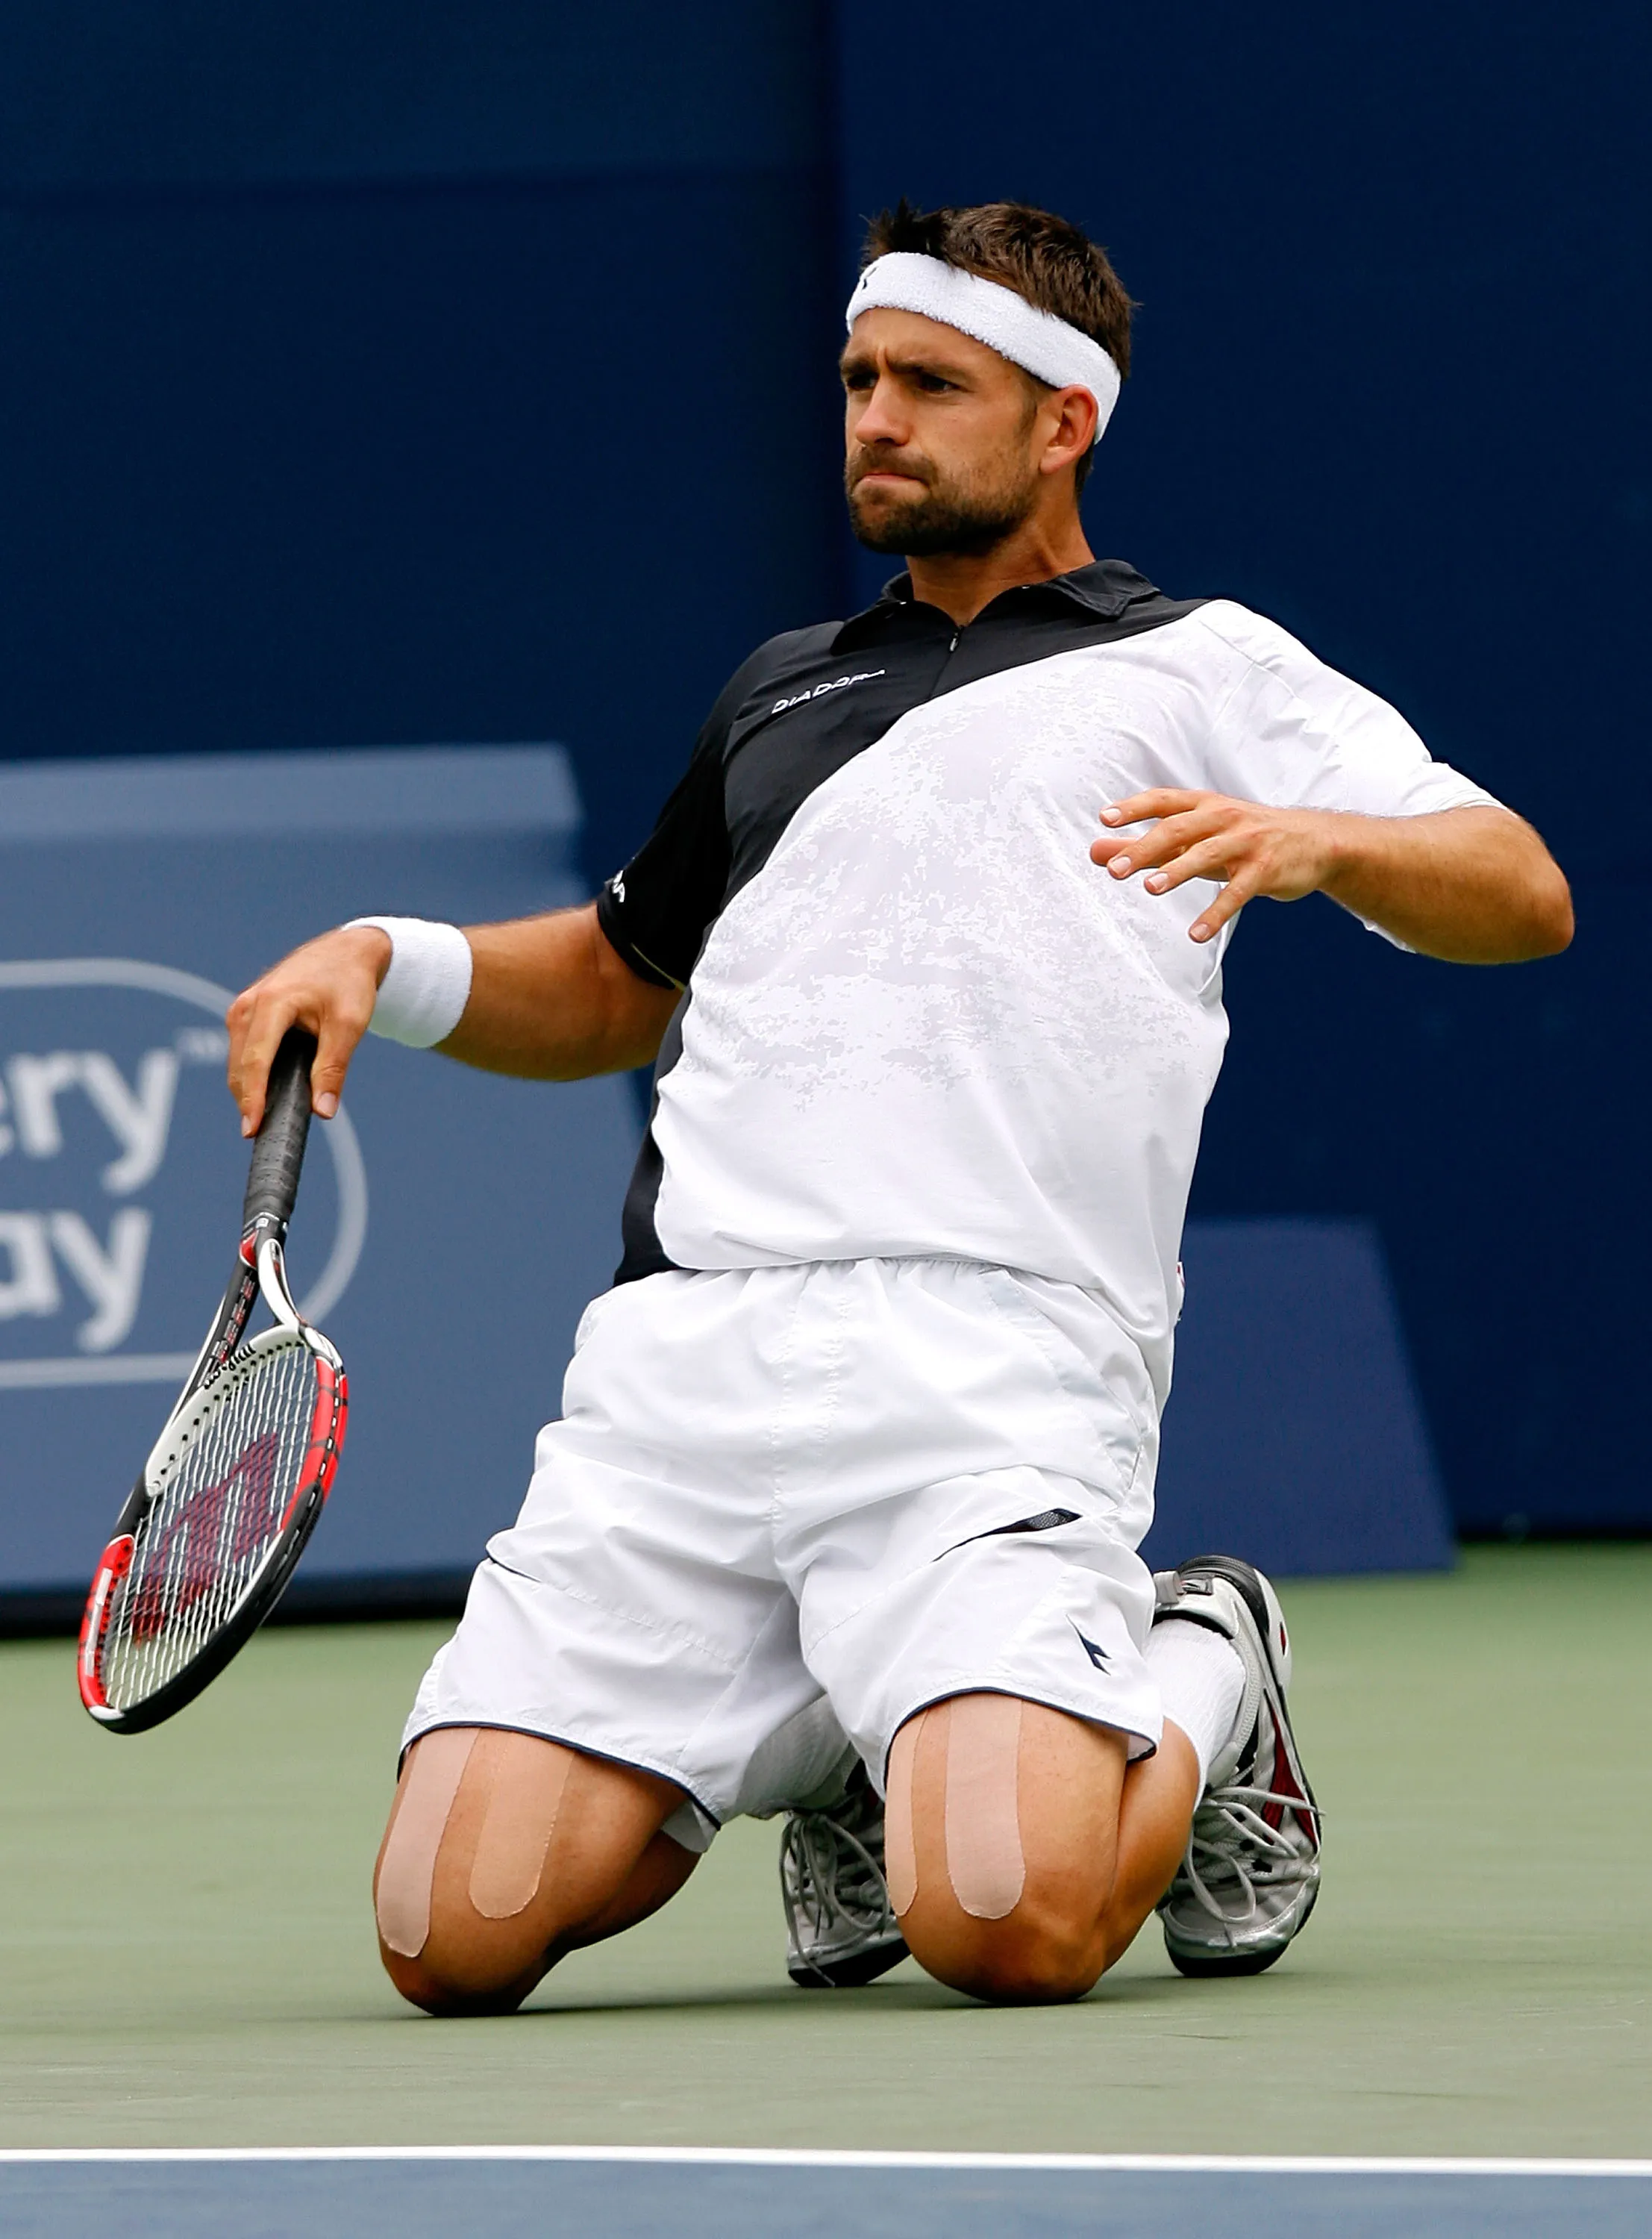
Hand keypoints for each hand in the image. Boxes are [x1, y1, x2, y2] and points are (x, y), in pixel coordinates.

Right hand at [226, 924, 390, 1135]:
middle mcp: (248, 1005)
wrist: (345, 953)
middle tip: (262, 1135)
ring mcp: (242, 1008)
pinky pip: (242, 1052)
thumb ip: (333, 1068)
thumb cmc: (348, 984)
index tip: (252, 1129)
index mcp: (272, 1003)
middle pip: (240, 1065)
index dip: (252, 1098)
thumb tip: (323, 1111)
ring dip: (248, 1089)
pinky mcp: (245, 1014)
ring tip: (266, 1118)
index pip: (255, 1060)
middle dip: (248, 1101)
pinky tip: (267, 1094)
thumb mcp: (349, 1025)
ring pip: (238, 1062)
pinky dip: (252, 1074)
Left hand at [1091, 789, 1341, 943]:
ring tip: (1150, 888)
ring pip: (1208, 854)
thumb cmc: (1243, 838)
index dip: (1135, 808)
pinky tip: (1196, 933)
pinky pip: (1238, 893)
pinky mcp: (1266, 870)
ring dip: (1178, 870)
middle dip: (1146, 847)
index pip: (1165, 801)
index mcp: (1205, 805)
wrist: (1315, 842)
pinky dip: (1216, 914)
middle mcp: (1225, 817)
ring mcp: (1247, 842)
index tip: (1105, 818)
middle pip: (1180, 828)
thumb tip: (1095, 852)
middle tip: (1116, 869)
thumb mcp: (1196, 838)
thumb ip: (1145, 846)